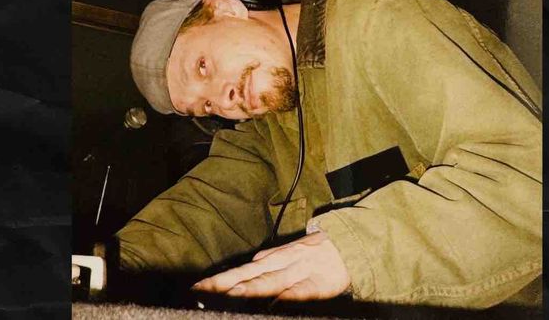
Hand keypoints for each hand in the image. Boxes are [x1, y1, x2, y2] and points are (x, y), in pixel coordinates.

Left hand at [192, 232, 349, 300]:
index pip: (241, 270)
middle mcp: (281, 264)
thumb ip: (271, 260)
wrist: (351, 246)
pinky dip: (286, 296)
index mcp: (274, 259)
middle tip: (201, 290)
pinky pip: (300, 292)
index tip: (197, 287)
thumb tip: (251, 264)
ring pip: (270, 281)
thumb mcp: (291, 253)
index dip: (219, 279)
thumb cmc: (318, 253)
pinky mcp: (318, 284)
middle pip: (248, 275)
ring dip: (249, 288)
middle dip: (224, 284)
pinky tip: (274, 303)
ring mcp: (299, 272)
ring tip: (229, 293)